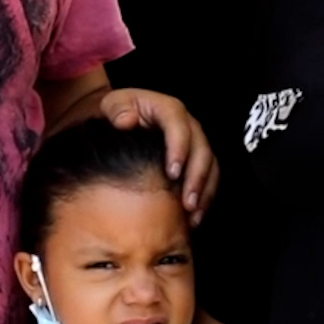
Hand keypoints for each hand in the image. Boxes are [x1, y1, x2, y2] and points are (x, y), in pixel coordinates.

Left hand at [99, 88, 218, 224]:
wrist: (124, 123)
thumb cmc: (118, 114)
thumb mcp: (112, 105)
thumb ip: (117, 110)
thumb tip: (127, 121)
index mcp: (167, 109)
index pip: (178, 124)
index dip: (179, 148)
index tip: (172, 173)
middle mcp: (187, 125)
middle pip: (201, 149)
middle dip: (196, 177)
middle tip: (187, 202)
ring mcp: (195, 143)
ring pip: (210, 166)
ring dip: (204, 192)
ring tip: (193, 215)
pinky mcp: (197, 160)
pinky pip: (209, 179)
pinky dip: (204, 199)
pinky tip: (194, 218)